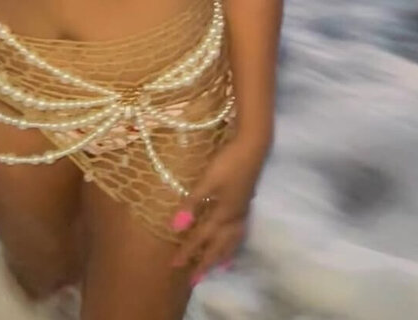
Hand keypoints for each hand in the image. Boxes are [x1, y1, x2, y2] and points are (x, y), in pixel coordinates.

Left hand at [169, 136, 266, 284]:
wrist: (253, 148)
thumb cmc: (228, 163)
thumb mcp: (207, 182)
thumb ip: (192, 203)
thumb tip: (176, 227)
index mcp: (223, 214)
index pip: (201, 238)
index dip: (187, 251)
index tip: (174, 265)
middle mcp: (234, 218)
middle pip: (219, 246)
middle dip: (205, 262)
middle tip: (195, 280)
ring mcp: (242, 211)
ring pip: (232, 241)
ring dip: (222, 255)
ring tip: (218, 268)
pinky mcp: (246, 203)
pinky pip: (239, 232)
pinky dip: (234, 243)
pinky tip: (233, 239)